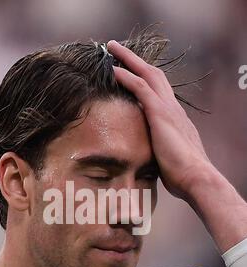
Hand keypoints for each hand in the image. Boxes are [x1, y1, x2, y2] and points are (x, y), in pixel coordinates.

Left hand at [107, 40, 213, 200]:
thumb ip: (159, 151)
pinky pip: (141, 88)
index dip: (145, 79)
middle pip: (154, 75)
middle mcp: (173, 108)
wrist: (196, 178)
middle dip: (136, 60)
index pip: (159, 91)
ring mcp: (168, 109)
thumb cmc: (182, 175)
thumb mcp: (168, 158)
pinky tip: (113, 70)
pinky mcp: (161, 114)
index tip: (131, 72)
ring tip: (111, 49)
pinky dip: (127, 77)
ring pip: (147, 74)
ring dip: (128, 60)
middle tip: (118, 50)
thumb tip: (148, 159)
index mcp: (175, 118)